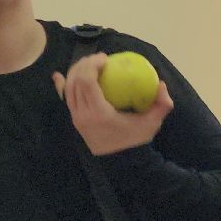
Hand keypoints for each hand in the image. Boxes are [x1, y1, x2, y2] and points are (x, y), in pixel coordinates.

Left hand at [52, 52, 172, 155]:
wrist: (122, 162)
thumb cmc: (136, 141)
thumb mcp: (152, 123)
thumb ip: (162, 104)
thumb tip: (161, 84)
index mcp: (99, 113)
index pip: (87, 82)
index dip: (92, 65)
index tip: (105, 58)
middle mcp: (83, 115)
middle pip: (75, 81)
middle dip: (84, 64)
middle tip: (98, 58)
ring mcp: (77, 118)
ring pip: (69, 88)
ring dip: (76, 72)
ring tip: (89, 63)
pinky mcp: (75, 121)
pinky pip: (66, 99)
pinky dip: (62, 86)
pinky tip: (58, 75)